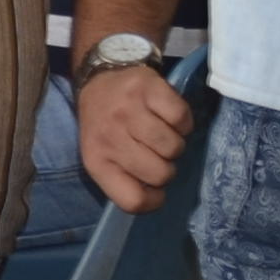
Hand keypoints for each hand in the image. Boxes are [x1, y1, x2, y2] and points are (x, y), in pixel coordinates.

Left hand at [73, 61, 191, 213]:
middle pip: (161, 174)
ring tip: (162, 133)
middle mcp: (109, 137)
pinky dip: (182, 121)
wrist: (101, 79)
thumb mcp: (102, 156)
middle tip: (157, 153)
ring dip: (175, 143)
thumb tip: (157, 196)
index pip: (133, 201)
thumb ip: (123, 178)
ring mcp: (128, 111)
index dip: (154, 200)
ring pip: (173, 147)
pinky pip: (182, 118)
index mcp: (96, 162)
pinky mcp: (148, 89)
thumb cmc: (105, 124)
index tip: (158, 190)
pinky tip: (168, 117)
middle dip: (167, 166)